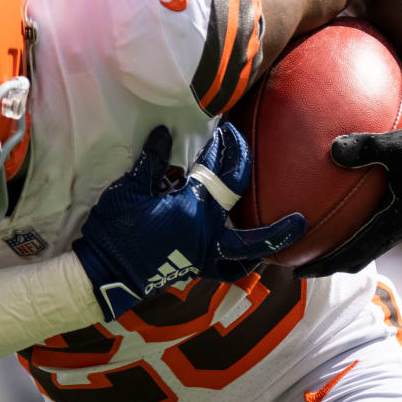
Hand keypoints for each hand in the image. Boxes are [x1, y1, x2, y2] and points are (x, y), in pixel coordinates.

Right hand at [74, 123, 304, 319]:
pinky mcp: (197, 268)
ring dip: (273, 233)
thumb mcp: (129, 189)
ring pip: (249, 244)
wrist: (105, 272)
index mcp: (191, 207)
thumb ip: (151, 160)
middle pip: (237, 193)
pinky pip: (231, 269)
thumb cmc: (115, 229)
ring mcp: (205, 253)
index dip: (219, 146)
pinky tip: (253, 257)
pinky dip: (246, 262)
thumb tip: (163, 133)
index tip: (220, 129)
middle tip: (240, 144)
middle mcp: (206, 231)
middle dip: (240, 162)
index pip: (214, 169)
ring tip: (295, 224)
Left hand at [296, 105, 401, 277]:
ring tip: (307, 239)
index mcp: (396, 222)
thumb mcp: (401, 145)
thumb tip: (332, 150)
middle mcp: (398, 227)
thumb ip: (367, 146)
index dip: (325, 264)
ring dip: (336, 245)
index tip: (296, 270)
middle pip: (355, 255)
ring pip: (363, 242)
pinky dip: (348, 224)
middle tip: (293, 261)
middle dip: (325, 262)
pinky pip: (370, 224)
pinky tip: (331, 206)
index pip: (354, 253)